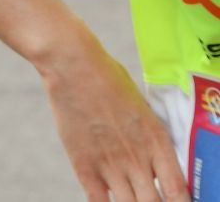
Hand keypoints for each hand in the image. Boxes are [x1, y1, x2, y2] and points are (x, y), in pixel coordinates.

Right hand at [39, 41, 187, 200]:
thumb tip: (153, 156)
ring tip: (131, 198)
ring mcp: (109, 163)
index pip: (179, 191)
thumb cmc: (108, 78)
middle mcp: (137, 158)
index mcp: (157, 141)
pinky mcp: (83, 163)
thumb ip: (149, 136)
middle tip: (148, 198)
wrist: (72, 65)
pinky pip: (99, 201)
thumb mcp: (142, 107)